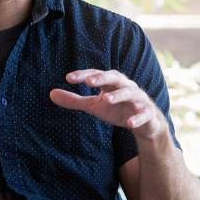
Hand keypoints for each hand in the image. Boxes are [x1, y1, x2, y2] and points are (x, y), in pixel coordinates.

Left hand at [49, 69, 170, 142]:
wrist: (145, 124)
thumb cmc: (117, 110)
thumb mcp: (94, 106)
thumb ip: (74, 100)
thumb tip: (51, 94)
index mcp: (111, 83)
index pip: (97, 75)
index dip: (84, 75)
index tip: (69, 78)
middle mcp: (126, 87)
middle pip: (115, 78)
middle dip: (103, 78)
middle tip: (89, 81)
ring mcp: (138, 99)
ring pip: (130, 93)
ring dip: (119, 95)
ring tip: (106, 100)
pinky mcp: (148, 113)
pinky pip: (144, 114)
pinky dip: (137, 118)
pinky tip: (129, 124)